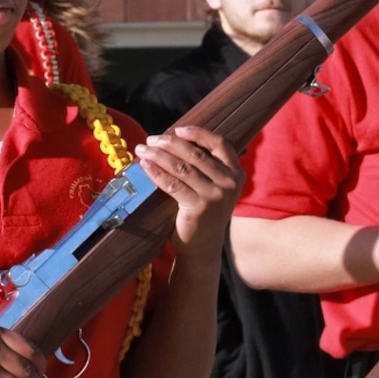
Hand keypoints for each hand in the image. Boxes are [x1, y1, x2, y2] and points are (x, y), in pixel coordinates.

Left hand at [134, 126, 243, 260]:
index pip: (220, 144)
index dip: (198, 133)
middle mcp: (229, 183)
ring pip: (182, 167)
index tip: (178, 130)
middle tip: (150, 140)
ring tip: (142, 150)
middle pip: (196, 154)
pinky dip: (156, 172)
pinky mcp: (198, 207)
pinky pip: (172, 184)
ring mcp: (215, 196)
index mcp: (236, 173)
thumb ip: (206, 167)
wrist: (202, 247)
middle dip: (170, 143)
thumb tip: (173, 140)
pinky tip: (145, 166)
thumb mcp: (214, 187)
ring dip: (158, 155)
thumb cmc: (204, 212)